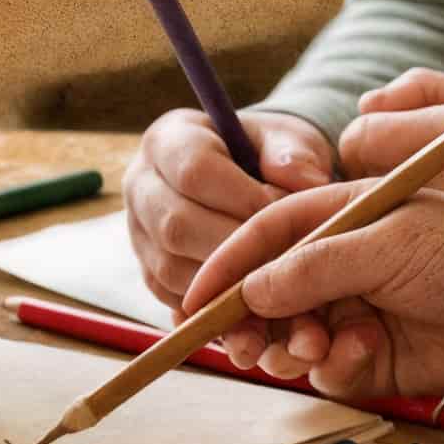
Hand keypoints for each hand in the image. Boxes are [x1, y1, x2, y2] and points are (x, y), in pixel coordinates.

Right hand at [123, 107, 333, 310]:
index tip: (285, 213)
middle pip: (176, 226)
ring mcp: (138, 233)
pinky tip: (253, 297)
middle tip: (283, 257)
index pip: (193, 172)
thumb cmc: (266, 155)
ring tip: (272, 278)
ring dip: (225, 281)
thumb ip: (294, 153)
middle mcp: (140, 186)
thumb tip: (305, 180)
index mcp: (168, 140)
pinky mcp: (149, 272)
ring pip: (171, 268)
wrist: (246, 179)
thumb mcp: (285, 139)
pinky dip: (214, 304)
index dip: (242, 197)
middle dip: (235, 247)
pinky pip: (173, 298)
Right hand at [179, 181, 443, 403]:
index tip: (195, 301)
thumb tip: (250, 289)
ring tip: (311, 347)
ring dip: (291, 344)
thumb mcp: (388, 242)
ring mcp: (357, 312)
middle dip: (251, 319)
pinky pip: (330, 369)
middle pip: (268, 293)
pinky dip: (335, 365)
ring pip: (292, 336)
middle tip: (241, 344)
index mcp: (342, 216)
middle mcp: (342, 264)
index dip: (226, 266)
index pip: (264, 235)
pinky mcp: (376, 359)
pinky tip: (362, 352)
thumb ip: (316, 265)